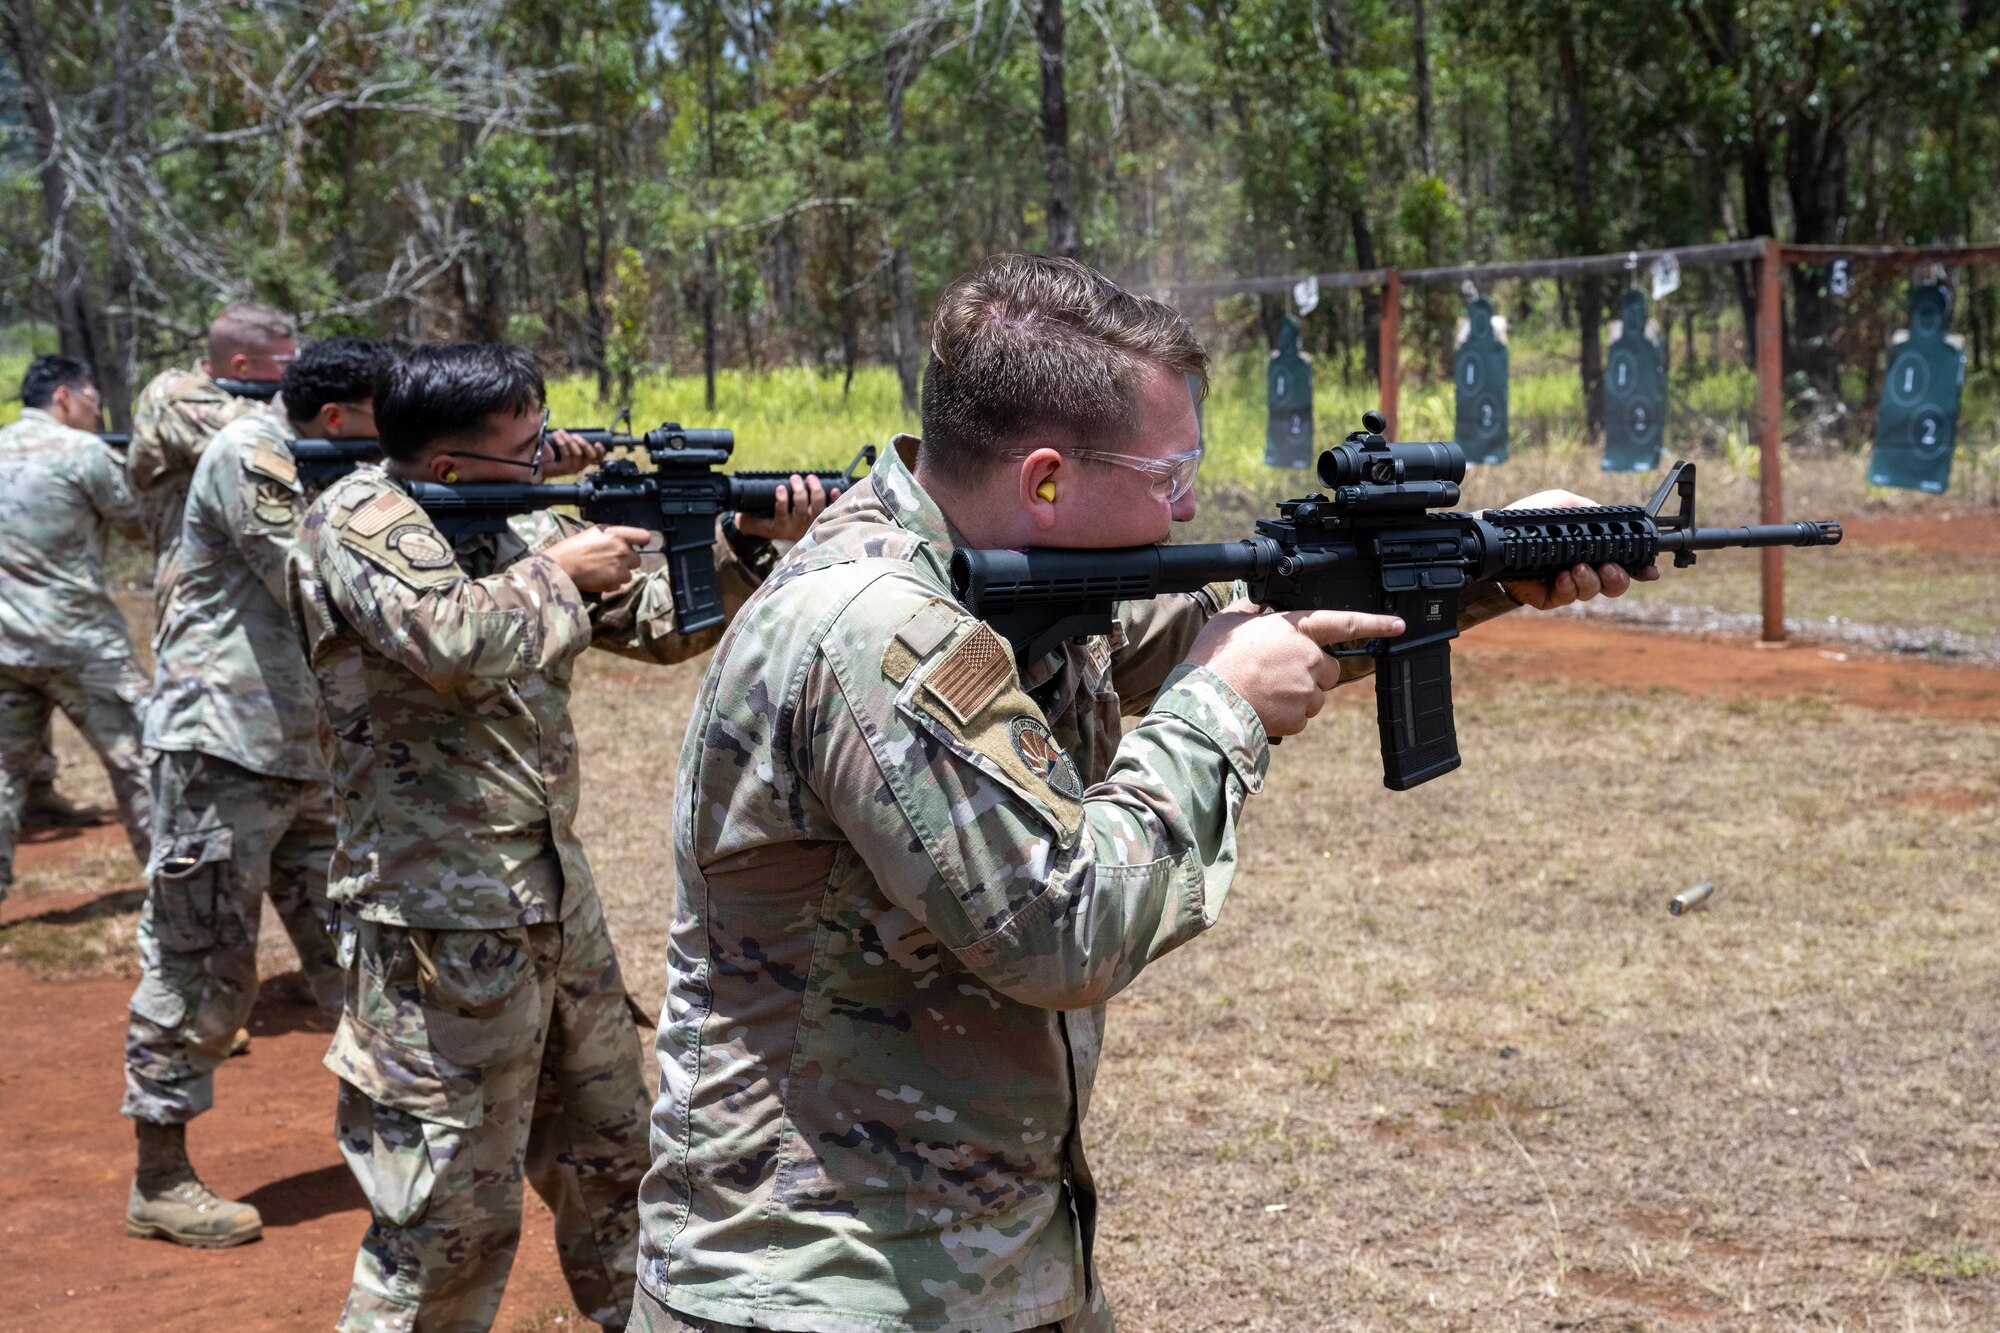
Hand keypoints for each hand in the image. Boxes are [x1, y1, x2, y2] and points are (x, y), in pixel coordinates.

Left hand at [543, 429, 606, 478]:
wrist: (540, 463)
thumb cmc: (554, 451)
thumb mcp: (568, 443)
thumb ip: (576, 437)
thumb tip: (588, 427)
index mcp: (585, 459)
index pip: (598, 457)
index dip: (601, 451)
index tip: (597, 443)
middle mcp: (582, 465)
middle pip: (590, 455)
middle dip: (584, 444)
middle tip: (575, 435)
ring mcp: (573, 468)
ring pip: (577, 453)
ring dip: (569, 440)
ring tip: (560, 432)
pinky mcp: (564, 469)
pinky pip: (566, 454)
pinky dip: (561, 443)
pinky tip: (556, 436)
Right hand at [545, 524, 648, 592]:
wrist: (561, 565)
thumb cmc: (573, 548)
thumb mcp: (594, 533)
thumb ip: (613, 536)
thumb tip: (624, 541)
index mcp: (616, 534)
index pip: (643, 536)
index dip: (641, 542)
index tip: (638, 546)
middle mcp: (622, 549)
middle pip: (637, 559)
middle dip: (626, 562)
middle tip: (610, 562)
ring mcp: (620, 566)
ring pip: (629, 574)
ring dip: (619, 574)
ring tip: (602, 571)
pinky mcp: (615, 581)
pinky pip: (619, 585)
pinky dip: (611, 584)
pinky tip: (598, 578)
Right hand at [735, 473, 834, 541]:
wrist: (784, 541)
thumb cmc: (765, 526)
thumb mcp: (752, 524)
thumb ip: (746, 518)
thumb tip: (737, 510)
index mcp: (780, 527)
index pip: (781, 513)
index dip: (781, 500)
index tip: (780, 487)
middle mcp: (797, 527)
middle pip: (801, 508)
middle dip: (799, 490)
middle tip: (794, 478)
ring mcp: (811, 524)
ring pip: (817, 507)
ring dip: (815, 490)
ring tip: (810, 478)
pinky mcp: (822, 521)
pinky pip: (831, 510)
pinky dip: (833, 499)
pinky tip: (833, 489)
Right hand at [1184, 599, 1405, 737]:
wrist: (1206, 703)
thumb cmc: (1214, 660)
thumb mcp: (1229, 621)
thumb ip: (1252, 610)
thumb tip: (1259, 606)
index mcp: (1295, 629)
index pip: (1343, 623)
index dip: (1374, 623)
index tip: (1398, 625)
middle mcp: (1308, 658)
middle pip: (1329, 669)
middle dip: (1311, 673)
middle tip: (1278, 675)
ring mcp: (1306, 690)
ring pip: (1315, 695)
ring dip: (1298, 695)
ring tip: (1264, 692)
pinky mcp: (1299, 717)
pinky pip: (1301, 717)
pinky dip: (1286, 715)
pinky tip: (1262, 707)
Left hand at [1492, 490, 1661, 609]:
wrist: (1496, 537)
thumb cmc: (1527, 519)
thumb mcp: (1562, 503)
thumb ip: (1588, 510)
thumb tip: (1608, 520)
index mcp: (1592, 548)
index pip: (1623, 560)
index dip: (1639, 568)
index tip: (1649, 570)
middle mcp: (1584, 567)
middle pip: (1615, 583)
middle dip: (1619, 578)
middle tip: (1609, 568)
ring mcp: (1568, 583)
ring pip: (1594, 591)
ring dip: (1592, 581)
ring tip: (1579, 568)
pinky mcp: (1550, 596)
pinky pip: (1568, 597)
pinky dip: (1570, 587)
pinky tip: (1562, 576)